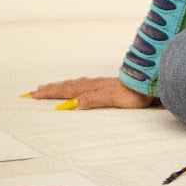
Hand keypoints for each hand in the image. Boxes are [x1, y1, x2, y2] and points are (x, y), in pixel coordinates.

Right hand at [25, 76, 156, 109]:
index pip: (67, 90)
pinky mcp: (107, 87)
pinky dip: (75, 87)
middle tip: (35, 91)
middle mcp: (94, 84)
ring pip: (75, 85)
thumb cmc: (133, 93)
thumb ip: (93, 99)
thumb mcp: (112, 98)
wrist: (151, 83)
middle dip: (51, 89)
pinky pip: (84, 86)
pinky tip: (78, 89)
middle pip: (68, 86)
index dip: (50, 93)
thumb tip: (73, 103)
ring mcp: (100, 84)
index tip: (34, 94)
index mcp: (92, 88)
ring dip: (61, 87)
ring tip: (51, 87)